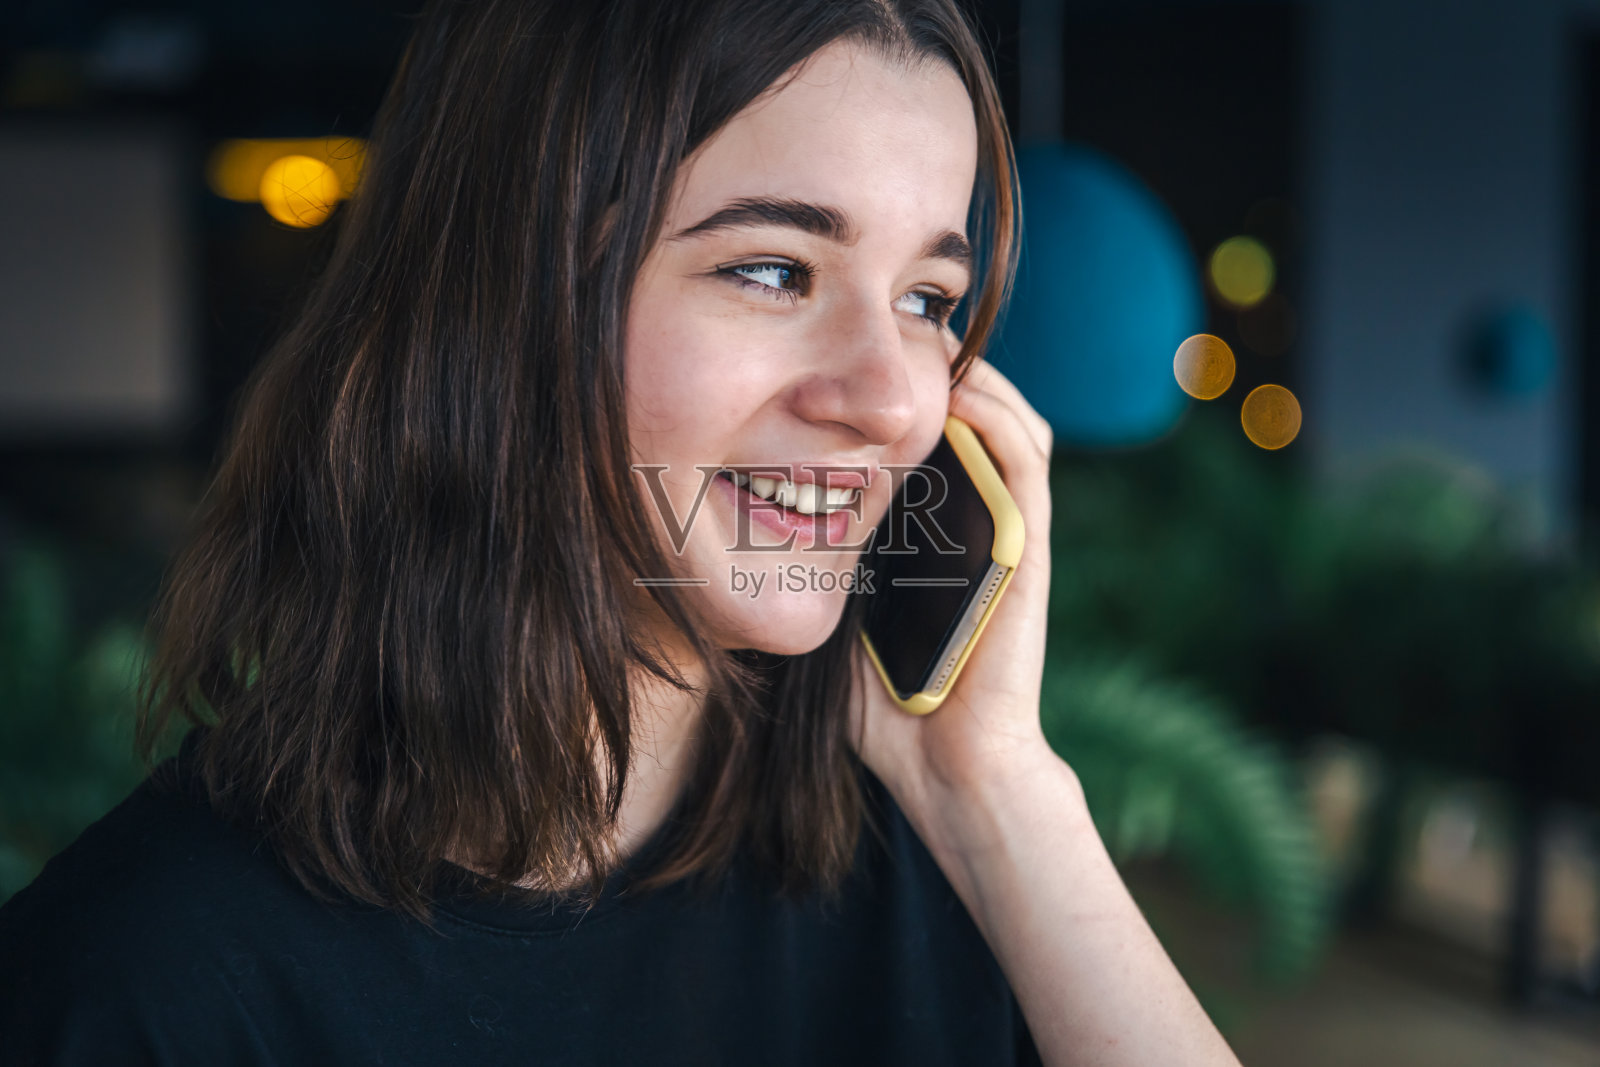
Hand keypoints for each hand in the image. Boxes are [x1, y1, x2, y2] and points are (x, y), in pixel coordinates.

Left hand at [848, 358, 1058, 810]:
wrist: (948, 772)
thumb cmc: (889, 712)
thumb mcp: (838, 621)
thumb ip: (815, 576)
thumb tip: (743, 531)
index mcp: (941, 539)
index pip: (935, 442)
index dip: (905, 392)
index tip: (853, 355)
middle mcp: (981, 525)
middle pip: (979, 419)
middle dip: (942, 365)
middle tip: (894, 323)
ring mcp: (1010, 534)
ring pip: (1014, 424)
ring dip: (978, 375)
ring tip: (930, 339)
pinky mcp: (1028, 550)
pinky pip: (1026, 463)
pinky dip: (1001, 417)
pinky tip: (961, 390)